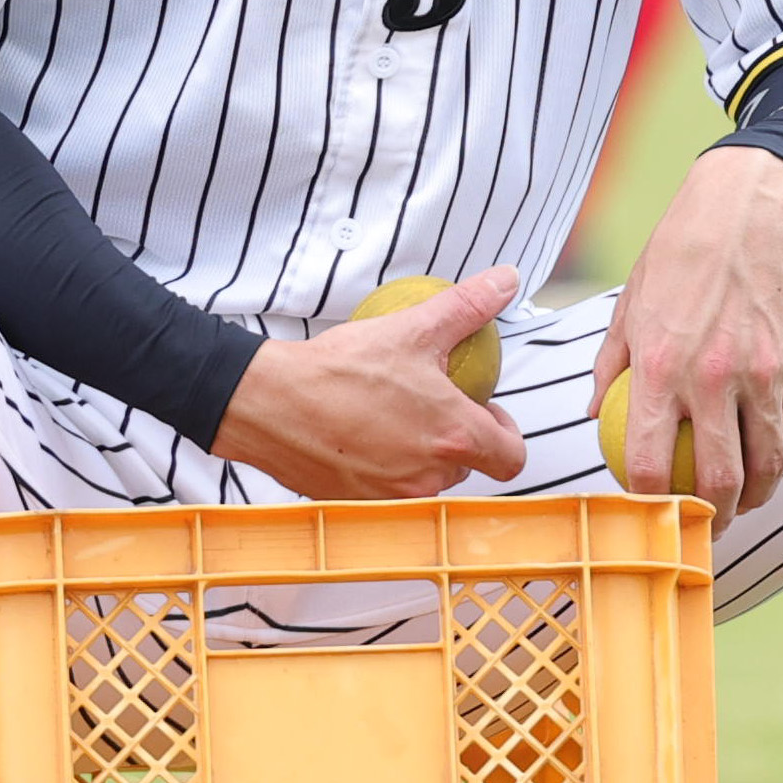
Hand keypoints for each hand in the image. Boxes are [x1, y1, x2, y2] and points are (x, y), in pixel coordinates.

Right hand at [216, 267, 526, 501]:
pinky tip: (361, 432)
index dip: (507, 434)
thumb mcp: (414, 328)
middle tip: (433, 404)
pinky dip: (383, 464)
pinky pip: (387, 488)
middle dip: (460, 439)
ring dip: (421, 452)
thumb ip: (468, 306)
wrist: (271, 403)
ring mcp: (393, 496)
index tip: (485, 409)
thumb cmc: (342, 369)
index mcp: (454, 437)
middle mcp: (429, 476)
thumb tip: (506, 279)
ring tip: (396, 415)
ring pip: (427, 478)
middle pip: (468, 467)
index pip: (511, 457)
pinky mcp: (359, 503)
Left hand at [595, 145, 782, 515]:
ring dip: (755, 497)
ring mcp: (763, 373)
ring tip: (742, 504)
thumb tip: (595, 417)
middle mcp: (712, 377)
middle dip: (713, 521)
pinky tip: (763, 449)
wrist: (749, 209)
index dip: (647, 505)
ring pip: (766, 464)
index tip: (648, 515)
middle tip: (706, 529)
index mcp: (659, 367)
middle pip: (718, 482)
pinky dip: (776, 445)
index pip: (649, 464)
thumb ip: (610, 368)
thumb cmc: (679, 255)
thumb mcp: (629, 307)